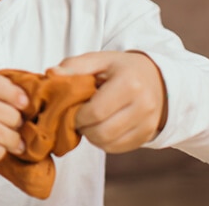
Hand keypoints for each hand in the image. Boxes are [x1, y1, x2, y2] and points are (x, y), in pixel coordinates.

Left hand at [50, 51, 165, 152]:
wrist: (157, 78)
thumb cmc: (122, 68)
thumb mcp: (100, 59)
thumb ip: (75, 65)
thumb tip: (52, 74)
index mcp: (130, 84)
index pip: (96, 112)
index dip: (78, 116)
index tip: (72, 109)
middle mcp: (144, 106)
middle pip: (102, 132)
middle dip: (83, 128)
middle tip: (79, 118)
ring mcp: (148, 123)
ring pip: (109, 143)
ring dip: (92, 136)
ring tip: (90, 121)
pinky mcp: (147, 135)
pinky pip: (117, 148)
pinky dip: (104, 142)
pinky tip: (102, 127)